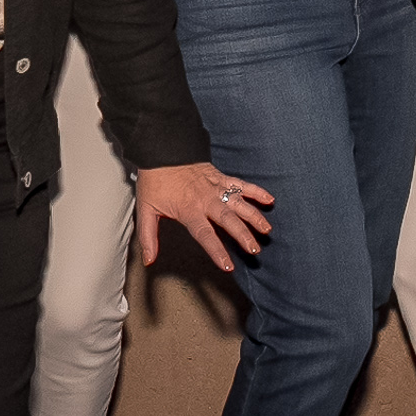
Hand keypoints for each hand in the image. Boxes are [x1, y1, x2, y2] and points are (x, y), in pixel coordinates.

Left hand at [136, 159, 276, 265]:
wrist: (160, 150)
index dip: (217, 251)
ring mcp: (215, 187)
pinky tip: (269, 200)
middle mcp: (205, 200)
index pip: (205, 234)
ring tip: (266, 229)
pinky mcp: (220, 177)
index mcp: (188, 210)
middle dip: (243, 235)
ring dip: (254, 216)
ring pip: (239, 203)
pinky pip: (241, 184)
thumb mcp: (145, 209)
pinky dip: (256, 191)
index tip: (228, 266)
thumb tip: (148, 260)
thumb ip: (148, 237)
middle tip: (255, 249)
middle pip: (228, 220)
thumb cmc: (154, 180)